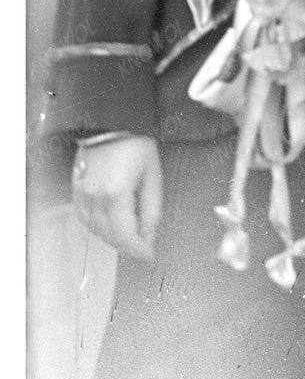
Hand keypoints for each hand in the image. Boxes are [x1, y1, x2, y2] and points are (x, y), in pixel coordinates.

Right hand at [72, 133, 162, 259]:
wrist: (110, 123)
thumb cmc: (135, 145)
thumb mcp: (153, 176)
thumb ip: (151, 210)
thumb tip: (149, 237)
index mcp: (116, 194)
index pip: (125, 236)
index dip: (138, 250)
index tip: (149, 256)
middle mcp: (95, 197)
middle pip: (109, 236)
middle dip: (128, 246)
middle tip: (143, 247)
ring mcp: (82, 194)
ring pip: (96, 230)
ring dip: (113, 238)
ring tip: (130, 236)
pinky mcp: (76, 190)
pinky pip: (85, 219)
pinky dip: (98, 227)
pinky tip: (111, 224)